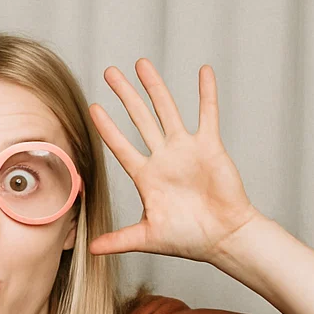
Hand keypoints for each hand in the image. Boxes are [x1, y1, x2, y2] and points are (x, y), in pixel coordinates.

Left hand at [89, 58, 258, 262]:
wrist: (223, 238)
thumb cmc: (187, 239)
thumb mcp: (146, 238)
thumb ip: (119, 239)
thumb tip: (91, 251)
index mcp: (146, 177)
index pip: (121, 147)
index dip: (107, 128)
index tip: (93, 107)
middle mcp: (163, 158)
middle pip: (140, 119)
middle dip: (125, 96)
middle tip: (110, 72)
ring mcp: (186, 150)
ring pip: (167, 110)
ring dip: (155, 87)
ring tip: (141, 63)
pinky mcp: (210, 146)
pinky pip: (208, 114)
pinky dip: (206, 93)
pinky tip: (203, 71)